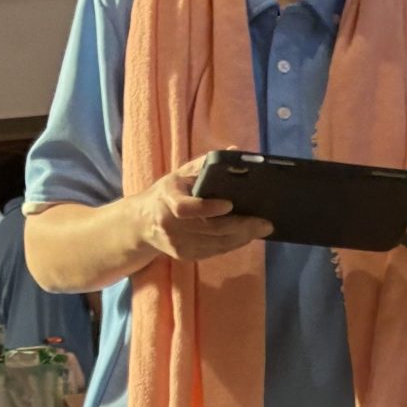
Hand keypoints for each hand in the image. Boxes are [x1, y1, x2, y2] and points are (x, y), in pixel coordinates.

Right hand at [134, 158, 273, 265]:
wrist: (142, 224)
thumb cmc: (166, 193)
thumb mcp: (179, 174)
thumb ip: (205, 164)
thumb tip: (234, 151)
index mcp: (166, 200)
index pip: (185, 209)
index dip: (208, 208)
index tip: (230, 204)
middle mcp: (171, 226)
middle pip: (210, 230)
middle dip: (241, 227)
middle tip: (265, 223)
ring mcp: (178, 245)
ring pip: (216, 244)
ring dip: (242, 238)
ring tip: (261, 229)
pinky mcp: (186, 256)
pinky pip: (215, 252)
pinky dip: (233, 244)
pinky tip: (247, 236)